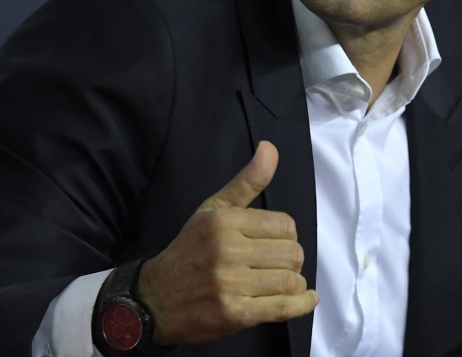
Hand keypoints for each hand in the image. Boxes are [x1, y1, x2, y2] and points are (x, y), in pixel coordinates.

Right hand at [138, 141, 317, 344]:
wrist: (155, 298)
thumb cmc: (190, 250)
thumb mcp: (214, 209)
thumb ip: (247, 181)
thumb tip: (270, 147)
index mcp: (224, 221)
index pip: (285, 225)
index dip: (285, 235)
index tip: (273, 242)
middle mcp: (227, 250)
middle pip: (291, 253)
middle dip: (291, 259)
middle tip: (277, 264)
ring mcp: (230, 285)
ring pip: (290, 280)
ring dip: (295, 283)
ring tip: (285, 282)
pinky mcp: (234, 314)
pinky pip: (283, 307)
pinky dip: (302, 303)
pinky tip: (305, 298)